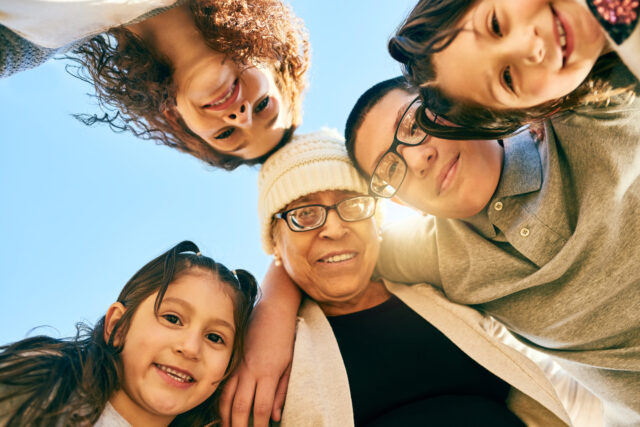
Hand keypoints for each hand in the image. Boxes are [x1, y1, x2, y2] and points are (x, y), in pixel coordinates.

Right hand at [220, 304, 295, 426]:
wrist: (272, 311)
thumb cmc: (284, 338)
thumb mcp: (290, 365)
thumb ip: (281, 392)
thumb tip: (274, 416)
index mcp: (268, 373)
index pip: (260, 408)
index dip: (258, 426)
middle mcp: (250, 371)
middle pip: (240, 406)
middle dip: (239, 426)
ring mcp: (238, 366)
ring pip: (226, 397)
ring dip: (226, 417)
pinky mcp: (232, 361)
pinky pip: (223, 386)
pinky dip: (221, 402)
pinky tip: (222, 412)